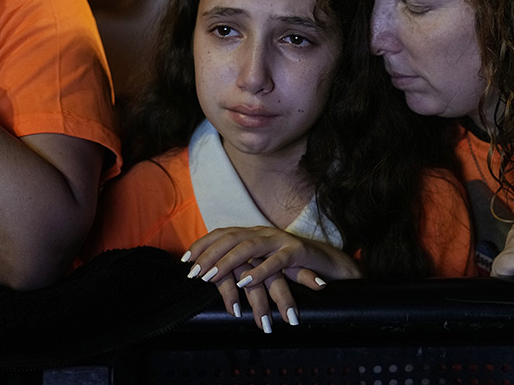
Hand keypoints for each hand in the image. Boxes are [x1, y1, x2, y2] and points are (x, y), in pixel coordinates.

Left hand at [183, 226, 360, 332]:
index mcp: (254, 233)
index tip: (184, 260)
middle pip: (230, 238)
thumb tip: (215, 278)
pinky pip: (276, 261)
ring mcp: (280, 240)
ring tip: (210, 278)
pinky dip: (260, 271)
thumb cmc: (293, 266)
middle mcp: (264, 232)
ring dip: (226, 263)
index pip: (222, 233)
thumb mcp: (263, 264)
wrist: (329, 263)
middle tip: (193, 274)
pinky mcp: (297, 252)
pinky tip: (246, 281)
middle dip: (208, 255)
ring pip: (248, 247)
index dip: (202, 244)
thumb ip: (243, 266)